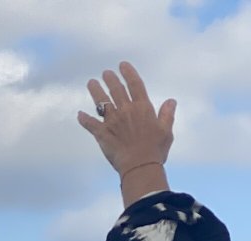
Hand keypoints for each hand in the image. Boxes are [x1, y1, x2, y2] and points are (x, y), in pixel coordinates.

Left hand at [77, 62, 175, 176]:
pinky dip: (84, 119)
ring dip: (95, 91)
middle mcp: (126, 110)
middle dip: (110, 79)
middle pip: (116, 90)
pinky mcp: (102, 133)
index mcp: (142, 108)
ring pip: (101, 102)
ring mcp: (112, 121)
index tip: (122, 65)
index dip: (128, 73)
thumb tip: (171, 101)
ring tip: (91, 83)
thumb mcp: (166, 131)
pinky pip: (90, 124)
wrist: (139, 166)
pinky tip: (79, 115)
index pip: (135, 85)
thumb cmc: (155, 150)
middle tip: (105, 73)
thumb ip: (167, 114)